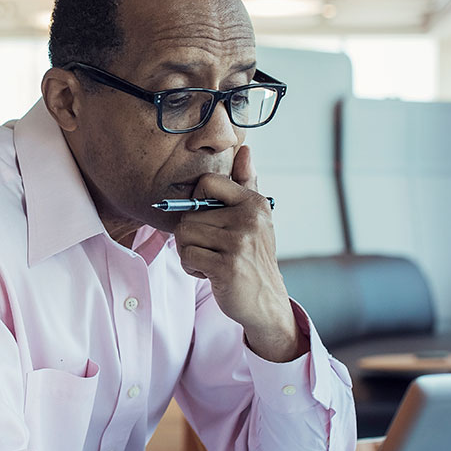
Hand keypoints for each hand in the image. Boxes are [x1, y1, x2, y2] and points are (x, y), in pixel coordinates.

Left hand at [173, 146, 307, 361]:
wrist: (266, 301)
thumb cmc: (253, 257)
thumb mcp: (255, 218)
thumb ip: (247, 183)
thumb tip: (245, 149)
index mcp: (253, 203)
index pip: (207, 182)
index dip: (197, 202)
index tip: (208, 220)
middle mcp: (249, 218)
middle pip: (189, 214)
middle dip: (192, 236)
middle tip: (213, 250)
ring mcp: (239, 242)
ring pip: (184, 235)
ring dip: (190, 253)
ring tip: (211, 260)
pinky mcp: (227, 266)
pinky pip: (187, 256)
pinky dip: (191, 267)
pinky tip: (210, 272)